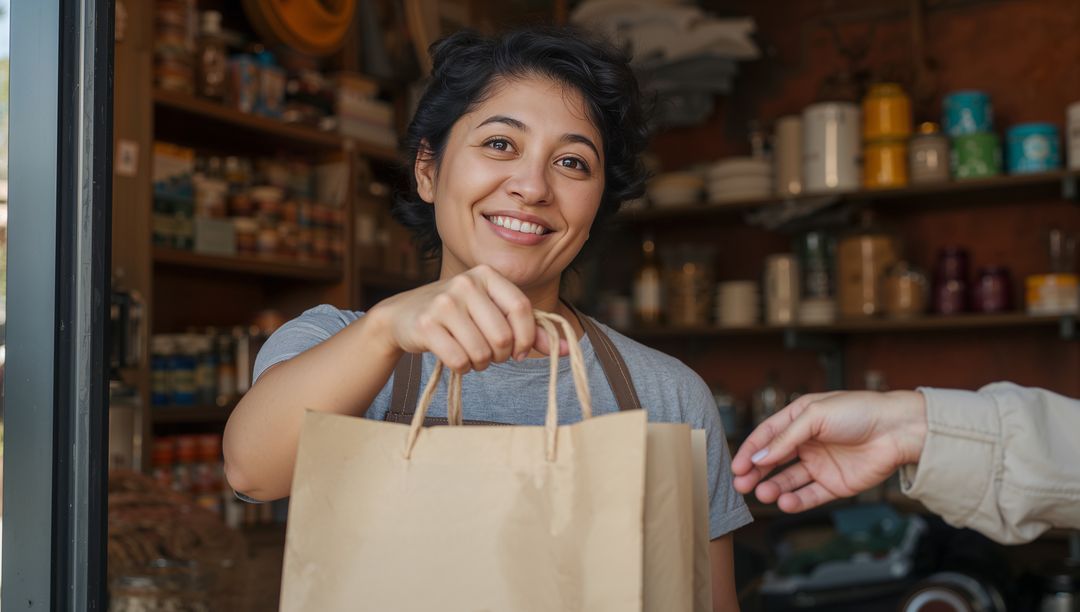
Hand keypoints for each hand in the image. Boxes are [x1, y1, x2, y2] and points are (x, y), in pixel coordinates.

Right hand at [366, 264, 567, 373]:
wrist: (401, 316)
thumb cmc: (456, 315)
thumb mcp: (491, 312)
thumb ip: (529, 329)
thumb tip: (570, 350)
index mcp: (486, 274)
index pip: (522, 309)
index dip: (526, 338)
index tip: (520, 352)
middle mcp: (465, 282)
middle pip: (503, 336)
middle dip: (499, 355)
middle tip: (488, 354)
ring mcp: (444, 302)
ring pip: (481, 352)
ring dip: (479, 364)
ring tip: (469, 355)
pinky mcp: (426, 324)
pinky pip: (459, 360)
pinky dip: (461, 367)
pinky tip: (453, 358)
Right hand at [731, 390, 928, 512]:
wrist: (898, 430)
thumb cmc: (858, 411)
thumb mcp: (815, 416)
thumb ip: (785, 438)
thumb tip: (759, 458)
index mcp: (799, 419)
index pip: (767, 436)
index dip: (750, 451)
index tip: (736, 467)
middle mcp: (807, 443)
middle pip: (774, 461)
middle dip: (755, 474)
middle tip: (741, 486)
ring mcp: (821, 464)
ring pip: (789, 481)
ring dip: (773, 488)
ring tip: (763, 495)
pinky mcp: (835, 484)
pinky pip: (810, 496)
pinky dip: (796, 501)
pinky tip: (785, 502)